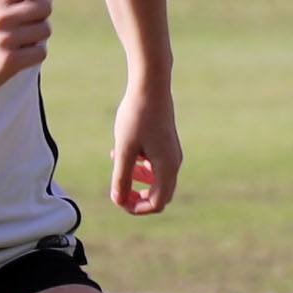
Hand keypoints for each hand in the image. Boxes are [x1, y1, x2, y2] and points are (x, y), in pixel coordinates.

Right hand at [0, 0, 49, 98]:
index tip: (31, 4)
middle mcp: (0, 17)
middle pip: (45, 6)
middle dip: (40, 18)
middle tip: (26, 28)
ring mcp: (5, 39)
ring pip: (45, 30)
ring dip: (37, 39)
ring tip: (20, 44)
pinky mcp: (9, 61)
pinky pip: (40, 53)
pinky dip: (33, 56)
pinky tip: (19, 57)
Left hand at [109, 84, 181, 213]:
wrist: (151, 84)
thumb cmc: (136, 115)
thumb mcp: (124, 149)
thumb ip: (121, 176)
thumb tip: (118, 200)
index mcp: (167, 167)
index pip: (156, 203)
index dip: (136, 208)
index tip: (118, 199)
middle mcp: (174, 162)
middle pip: (160, 195)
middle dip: (138, 197)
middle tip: (118, 190)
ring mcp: (172, 152)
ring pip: (157, 179)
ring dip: (137, 179)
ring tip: (118, 163)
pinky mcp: (167, 142)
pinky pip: (157, 165)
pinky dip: (141, 165)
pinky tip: (123, 150)